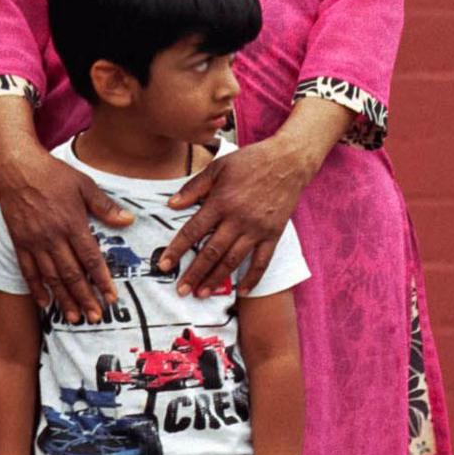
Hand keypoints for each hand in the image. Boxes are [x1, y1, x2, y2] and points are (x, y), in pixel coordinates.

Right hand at [0, 125, 130, 323]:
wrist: (16, 167)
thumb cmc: (52, 173)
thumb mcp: (84, 184)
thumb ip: (105, 206)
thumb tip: (129, 221)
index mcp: (72, 223)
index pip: (90, 259)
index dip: (102, 280)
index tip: (111, 298)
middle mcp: (53, 237)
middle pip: (71, 274)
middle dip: (85, 298)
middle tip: (96, 317)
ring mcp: (34, 241)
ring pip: (51, 277)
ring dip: (64, 299)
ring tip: (75, 317)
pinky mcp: (19, 242)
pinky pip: (28, 270)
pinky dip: (36, 288)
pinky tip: (45, 303)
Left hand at [158, 138, 317, 294]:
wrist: (288, 161)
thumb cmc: (250, 161)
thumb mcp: (218, 167)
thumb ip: (194, 188)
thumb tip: (171, 204)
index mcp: (221, 202)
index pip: (193, 231)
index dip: (177, 250)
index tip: (164, 265)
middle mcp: (238, 219)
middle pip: (211, 252)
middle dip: (194, 273)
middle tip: (181, 290)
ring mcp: (257, 229)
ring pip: (233, 261)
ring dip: (216, 279)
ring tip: (201, 293)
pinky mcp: (273, 235)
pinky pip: (262, 262)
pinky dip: (252, 278)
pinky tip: (241, 291)